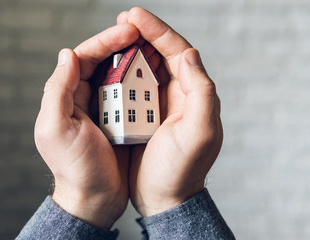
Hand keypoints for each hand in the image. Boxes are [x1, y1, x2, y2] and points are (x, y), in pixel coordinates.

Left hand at [34, 24, 138, 228]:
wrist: (94, 198)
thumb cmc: (75, 168)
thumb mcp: (57, 130)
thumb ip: (57, 90)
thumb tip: (68, 54)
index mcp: (66, 96)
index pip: (84, 57)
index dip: (105, 41)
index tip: (128, 31)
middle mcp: (83, 98)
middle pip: (102, 61)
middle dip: (122, 44)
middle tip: (144, 32)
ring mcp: (103, 108)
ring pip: (118, 75)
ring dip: (134, 60)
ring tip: (152, 48)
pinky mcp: (119, 119)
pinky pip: (130, 94)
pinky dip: (140, 82)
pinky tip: (153, 75)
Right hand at [118, 8, 222, 216]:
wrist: (165, 198)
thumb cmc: (181, 170)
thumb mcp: (199, 133)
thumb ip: (200, 91)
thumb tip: (189, 53)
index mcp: (193, 94)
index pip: (178, 51)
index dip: (157, 30)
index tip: (134, 16)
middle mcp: (178, 95)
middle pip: (161, 54)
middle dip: (143, 34)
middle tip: (122, 21)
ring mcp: (160, 105)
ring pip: (146, 68)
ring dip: (131, 51)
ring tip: (115, 38)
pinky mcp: (144, 116)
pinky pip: (133, 88)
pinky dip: (122, 75)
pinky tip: (110, 68)